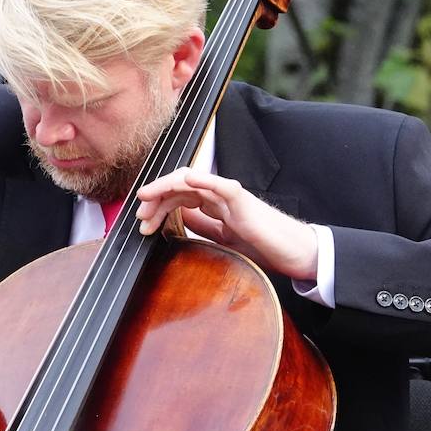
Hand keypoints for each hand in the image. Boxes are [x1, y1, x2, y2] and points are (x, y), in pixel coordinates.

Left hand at [134, 167, 317, 279]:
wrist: (292, 252)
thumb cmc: (262, 245)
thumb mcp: (222, 239)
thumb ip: (203, 226)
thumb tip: (177, 220)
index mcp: (214, 204)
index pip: (178, 195)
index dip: (157, 205)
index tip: (142, 223)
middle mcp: (219, 195)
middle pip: (180, 185)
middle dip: (156, 197)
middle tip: (139, 215)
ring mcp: (230, 196)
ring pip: (193, 181)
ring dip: (166, 188)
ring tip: (148, 197)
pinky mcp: (244, 202)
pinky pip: (222, 186)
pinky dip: (204, 179)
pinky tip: (187, 179)